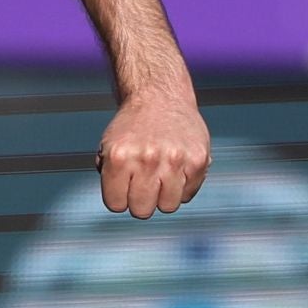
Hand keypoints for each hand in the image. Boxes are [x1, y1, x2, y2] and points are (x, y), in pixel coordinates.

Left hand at [95, 86, 210, 218]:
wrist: (159, 96)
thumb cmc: (132, 128)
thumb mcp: (108, 147)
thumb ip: (109, 177)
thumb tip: (120, 204)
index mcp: (120, 156)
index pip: (116, 205)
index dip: (118, 197)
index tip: (123, 183)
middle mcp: (147, 159)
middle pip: (142, 211)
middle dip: (140, 200)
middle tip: (142, 181)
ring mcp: (175, 160)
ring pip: (167, 206)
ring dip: (163, 195)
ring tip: (160, 175)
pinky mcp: (198, 160)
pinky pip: (188, 194)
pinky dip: (182, 186)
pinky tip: (176, 168)